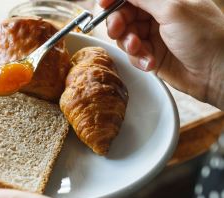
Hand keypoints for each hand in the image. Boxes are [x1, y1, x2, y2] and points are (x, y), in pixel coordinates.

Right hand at [99, 0, 223, 108]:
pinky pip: (133, 55)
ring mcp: (154, 35)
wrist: (218, 73)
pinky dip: (139, 58)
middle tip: (116, 30)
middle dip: (118, 23)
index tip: (102, 4)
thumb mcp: (173, 9)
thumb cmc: (206, 36)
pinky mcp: (151, 54)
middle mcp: (157, 15)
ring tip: (139, 49)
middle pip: (123, 14)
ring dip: (129, 44)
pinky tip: (151, 62)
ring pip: (125, 36)